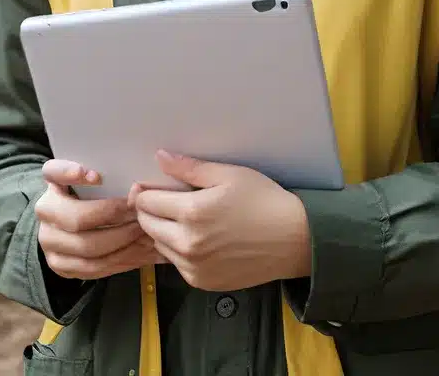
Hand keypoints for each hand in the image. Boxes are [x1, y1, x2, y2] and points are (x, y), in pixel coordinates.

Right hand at [35, 161, 165, 279]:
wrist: (70, 222)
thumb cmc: (92, 193)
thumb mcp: (95, 177)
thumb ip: (109, 173)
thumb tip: (137, 188)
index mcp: (52, 182)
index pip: (54, 172)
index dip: (70, 172)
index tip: (96, 175)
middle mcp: (45, 211)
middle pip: (79, 219)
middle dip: (116, 218)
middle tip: (140, 213)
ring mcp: (49, 242)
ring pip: (88, 249)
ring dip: (123, 243)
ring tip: (145, 234)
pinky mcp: (60, 265)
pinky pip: (93, 269)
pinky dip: (121, 260)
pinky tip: (139, 251)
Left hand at [130, 150, 311, 291]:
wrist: (293, 239)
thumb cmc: (263, 200)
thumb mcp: (228, 174)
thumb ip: (189, 168)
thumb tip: (160, 157)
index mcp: (191, 213)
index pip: (146, 202)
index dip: (145, 190)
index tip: (150, 184)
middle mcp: (187, 245)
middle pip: (147, 225)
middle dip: (149, 210)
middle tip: (165, 199)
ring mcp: (194, 268)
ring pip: (159, 245)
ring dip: (162, 230)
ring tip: (184, 218)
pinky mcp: (202, 282)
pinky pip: (176, 263)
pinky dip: (178, 249)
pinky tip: (198, 238)